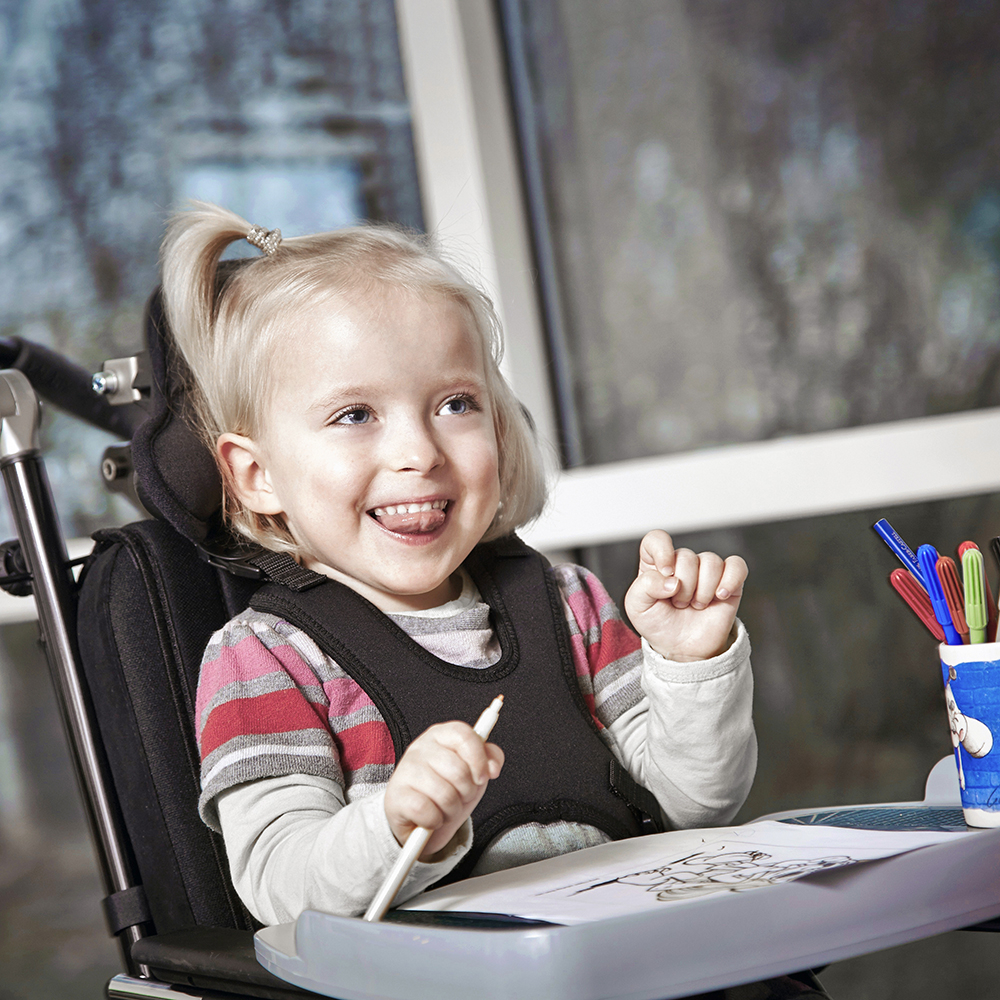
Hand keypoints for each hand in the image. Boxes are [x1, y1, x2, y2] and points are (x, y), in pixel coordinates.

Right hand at [384, 722, 503, 858]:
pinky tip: (431, 817)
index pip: (464, 735)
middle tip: (460, 796)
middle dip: (467, 792)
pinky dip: (435, 821)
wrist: (416, 816)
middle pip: (459, 770)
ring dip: (452, 810)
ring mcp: (405, 770)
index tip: (481, 777)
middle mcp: (420, 747)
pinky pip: (427, 812)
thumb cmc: (448, 786)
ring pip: (445, 795)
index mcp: (440, 734)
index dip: (478, 759)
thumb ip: (489, 758)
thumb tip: (492, 766)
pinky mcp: (395, 796)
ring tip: (445, 808)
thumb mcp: (473, 769)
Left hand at [624, 529, 747, 661]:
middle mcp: (681, 563)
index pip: (656, 539)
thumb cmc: (658, 624)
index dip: (663, 551)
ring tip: (696, 605)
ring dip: (703, 590)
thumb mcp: (637, 607)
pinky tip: (720, 596)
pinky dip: (730, 580)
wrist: (682, 649)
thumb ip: (645, 586)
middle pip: (686, 555)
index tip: (666, 573)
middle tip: (679, 604)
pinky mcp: (728, 580)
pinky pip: (737, 566)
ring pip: (710, 561)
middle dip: (683, 587)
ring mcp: (706, 570)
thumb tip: (672, 581)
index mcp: (655, 563)